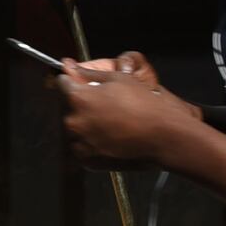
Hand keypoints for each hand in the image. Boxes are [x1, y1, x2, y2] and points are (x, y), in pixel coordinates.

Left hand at [55, 51, 199, 170]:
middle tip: (104, 106)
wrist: (162, 135)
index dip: (72, 81)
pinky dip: (91, 144)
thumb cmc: (143, 103)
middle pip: (68, 108)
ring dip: (85, 125)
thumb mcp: (118, 79)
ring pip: (75, 130)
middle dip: (81, 105)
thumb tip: (69, 64)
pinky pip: (82, 149)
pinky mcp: (88, 160)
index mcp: (77, 98)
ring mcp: (81, 143)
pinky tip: (109, 137)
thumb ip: (88, 73)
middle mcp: (74, 121)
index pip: (62, 84)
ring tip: (110, 123)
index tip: (81, 83)